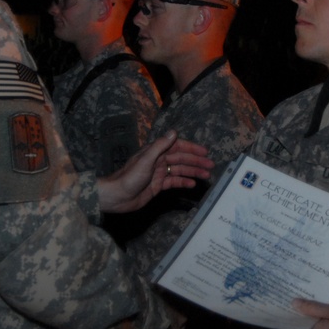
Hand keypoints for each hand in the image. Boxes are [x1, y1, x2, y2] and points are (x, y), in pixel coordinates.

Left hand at [98, 131, 212, 212]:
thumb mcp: (146, 160)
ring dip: (193, 172)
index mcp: (155, 152)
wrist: (117, 196)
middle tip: (210, 165)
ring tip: (206, 175)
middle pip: (181, 159)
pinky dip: (183, 182)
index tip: (205, 152)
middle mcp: (158, 161)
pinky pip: (174, 182)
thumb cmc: (129, 177)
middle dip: (196, 161)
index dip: (191, 149)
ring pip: (180, 170)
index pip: (177, 147)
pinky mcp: (158, 186)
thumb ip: (160, 146)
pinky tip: (193, 184)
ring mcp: (159, 173)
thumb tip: (174, 132)